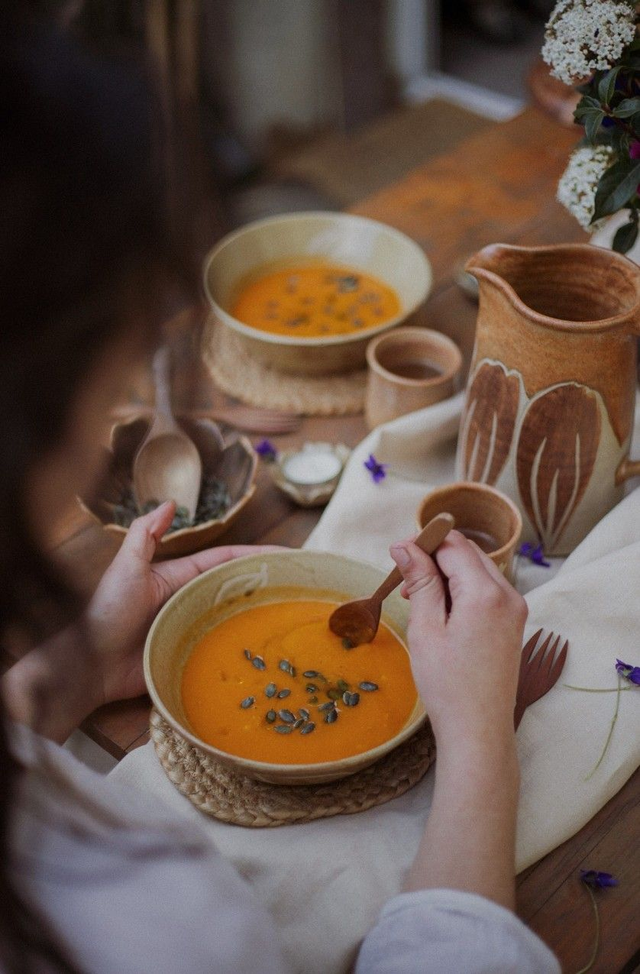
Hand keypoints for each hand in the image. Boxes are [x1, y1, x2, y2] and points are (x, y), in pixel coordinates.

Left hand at [86, 501, 283, 708]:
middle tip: (300, 584)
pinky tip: (267, 650)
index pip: (224, 560)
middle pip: (234, 588)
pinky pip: (221, 649)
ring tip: (293, 614)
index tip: (285, 555)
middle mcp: (188, 600)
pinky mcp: (190, 656)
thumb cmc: (106, 613)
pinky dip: (243, 646)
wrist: (89, 665)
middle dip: (265, 582)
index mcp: (178, 576)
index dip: (254, 555)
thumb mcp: (125, 567)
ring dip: (259, 614)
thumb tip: (170, 502)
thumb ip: (145, 535)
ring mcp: (191, 628)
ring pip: (232, 618)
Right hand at [391, 531, 526, 907]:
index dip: (423, 543)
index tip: (396, 555)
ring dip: (447, 575)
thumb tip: (405, 546)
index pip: (454, 546)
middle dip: (434, 558)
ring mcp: (515, 610)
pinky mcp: (513, 624)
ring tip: (418, 599)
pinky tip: (441, 612)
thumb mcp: (426, 628)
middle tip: (404, 581)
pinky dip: (462, 591)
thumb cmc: (448, 685)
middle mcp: (509, 595)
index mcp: (486, 592)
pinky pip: (486, 591)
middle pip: (469, 554)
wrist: (478, 731)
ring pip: (477, 571)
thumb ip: (419, 581)